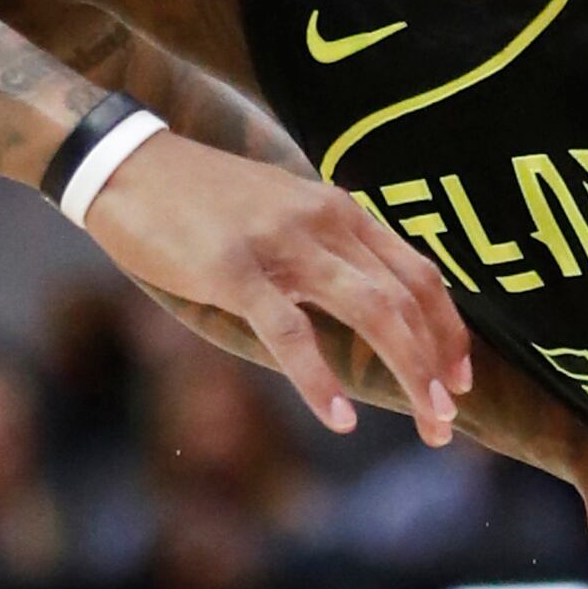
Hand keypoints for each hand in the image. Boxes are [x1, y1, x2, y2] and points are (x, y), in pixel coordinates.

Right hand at [82, 130, 469, 440]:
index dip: (448, 328)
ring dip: (408, 372)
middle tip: (447, 420)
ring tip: (425, 423)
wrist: (128, 165)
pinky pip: (291, 332)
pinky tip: (339, 418)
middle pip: (405, 298)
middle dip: (436, 364)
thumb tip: (361, 302)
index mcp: (339, 211)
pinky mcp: (235, 271)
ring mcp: (283, 245)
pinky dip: (321, 380)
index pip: (418, 272)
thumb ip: (323, 249)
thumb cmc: (200, 201)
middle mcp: (325, 222)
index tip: (460, 377)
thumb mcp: (281, 213)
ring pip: (371, 311)